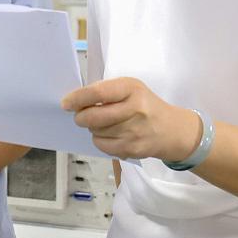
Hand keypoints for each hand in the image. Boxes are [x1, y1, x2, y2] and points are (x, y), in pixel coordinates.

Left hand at [62, 77, 200, 161]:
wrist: (171, 130)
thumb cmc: (144, 104)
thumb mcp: (130, 88)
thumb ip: (106, 91)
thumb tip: (76, 100)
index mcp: (132, 89)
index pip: (98, 93)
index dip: (78, 98)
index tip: (66, 103)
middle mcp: (135, 109)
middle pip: (93, 116)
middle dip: (80, 117)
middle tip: (80, 115)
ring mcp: (134, 132)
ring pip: (96, 132)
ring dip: (92, 128)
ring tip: (104, 123)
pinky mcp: (132, 149)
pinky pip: (102, 146)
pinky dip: (100, 140)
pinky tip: (110, 135)